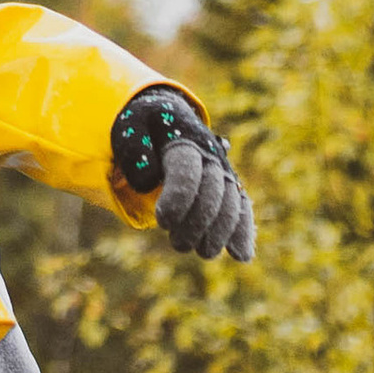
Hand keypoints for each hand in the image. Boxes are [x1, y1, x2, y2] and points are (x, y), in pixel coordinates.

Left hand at [109, 86, 256, 261]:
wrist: (168, 116)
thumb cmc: (145, 125)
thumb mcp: (130, 127)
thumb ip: (135, 149)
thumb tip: (148, 181)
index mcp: (184, 140)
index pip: (187, 170)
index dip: (178, 198)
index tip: (163, 222)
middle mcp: (210, 156)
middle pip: (213, 191)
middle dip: (197, 222)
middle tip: (177, 243)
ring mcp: (223, 171)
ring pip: (232, 203)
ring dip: (220, 232)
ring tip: (203, 252)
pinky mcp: (229, 186)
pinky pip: (242, 207)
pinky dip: (243, 231)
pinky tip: (241, 256)